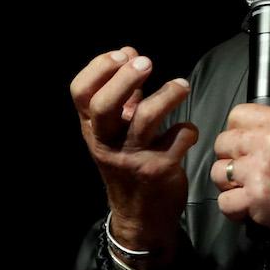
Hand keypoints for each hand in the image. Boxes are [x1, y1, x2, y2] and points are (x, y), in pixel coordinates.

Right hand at [71, 46, 198, 268]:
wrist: (141, 217)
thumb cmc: (129, 164)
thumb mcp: (117, 131)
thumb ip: (124, 94)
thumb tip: (130, 52)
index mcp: (93, 129)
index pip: (80, 93)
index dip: (99, 68)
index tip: (123, 54)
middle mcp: (106, 142)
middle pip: (104, 105)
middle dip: (126, 78)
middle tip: (147, 62)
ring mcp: (132, 157)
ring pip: (146, 118)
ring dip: (167, 95)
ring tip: (182, 85)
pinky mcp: (159, 170)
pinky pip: (177, 139)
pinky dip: (187, 129)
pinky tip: (189, 131)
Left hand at [211, 104, 269, 244]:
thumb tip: (262, 127)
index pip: (237, 115)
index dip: (237, 130)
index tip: (242, 143)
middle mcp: (265, 144)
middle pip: (222, 143)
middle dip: (229, 156)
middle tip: (243, 168)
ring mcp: (258, 173)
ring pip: (218, 173)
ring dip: (228, 182)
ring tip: (243, 189)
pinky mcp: (256, 200)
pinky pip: (225, 202)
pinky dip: (233, 208)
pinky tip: (246, 208)